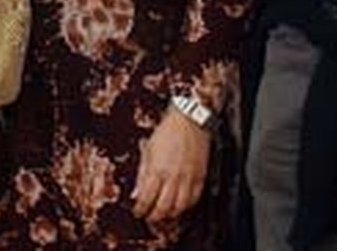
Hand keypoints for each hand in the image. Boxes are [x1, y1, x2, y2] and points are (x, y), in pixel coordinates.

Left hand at [132, 105, 210, 222]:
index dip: (141, 209)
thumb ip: (142, 174)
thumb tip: (136, 193)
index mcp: (157, 170)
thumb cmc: (168, 132)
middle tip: (149, 216)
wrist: (190, 121)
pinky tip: (180, 205)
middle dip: (154, 216)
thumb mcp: (148, 150)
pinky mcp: (200, 177)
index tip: (138, 211)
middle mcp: (173, 177)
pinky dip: (186, 206)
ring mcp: (188, 179)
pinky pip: (194, 199)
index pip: (146, 199)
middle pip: (163, 208)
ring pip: (180, 208)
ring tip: (163, 214)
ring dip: (170, 214)